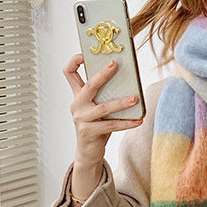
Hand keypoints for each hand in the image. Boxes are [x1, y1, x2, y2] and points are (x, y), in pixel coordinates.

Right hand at [62, 53, 142, 167]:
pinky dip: (126, 123)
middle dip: (102, 74)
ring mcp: (81, 118)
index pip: (69, 72)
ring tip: (135, 99)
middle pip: (88, 85)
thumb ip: (106, 96)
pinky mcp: (88, 132)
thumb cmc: (97, 127)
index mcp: (78, 95)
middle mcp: (77, 105)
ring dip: (121, 103)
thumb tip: (130, 84)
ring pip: (103, 107)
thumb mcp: (99, 108)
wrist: (88, 152)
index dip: (75, 61)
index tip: (86, 54)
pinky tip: (137, 121)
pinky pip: (110, 125)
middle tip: (115, 65)